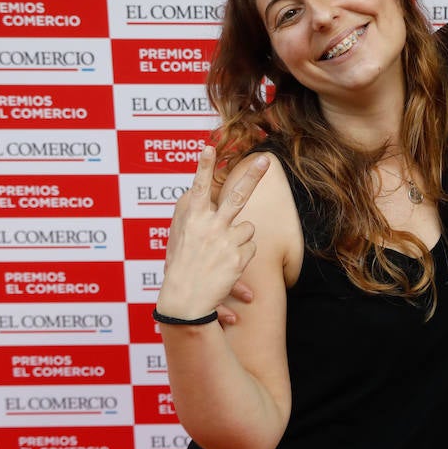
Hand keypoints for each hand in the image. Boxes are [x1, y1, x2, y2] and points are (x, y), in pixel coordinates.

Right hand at [155, 147, 264, 321]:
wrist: (184, 301)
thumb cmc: (181, 267)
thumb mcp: (182, 238)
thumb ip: (198, 218)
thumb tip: (203, 196)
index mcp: (192, 219)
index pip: (199, 187)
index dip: (204, 166)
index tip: (208, 146)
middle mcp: (210, 226)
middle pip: (237, 195)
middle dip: (252, 175)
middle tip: (266, 159)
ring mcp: (225, 241)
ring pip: (249, 228)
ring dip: (241, 239)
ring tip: (223, 254)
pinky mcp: (238, 257)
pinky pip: (251, 248)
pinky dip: (243, 256)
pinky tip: (228, 267)